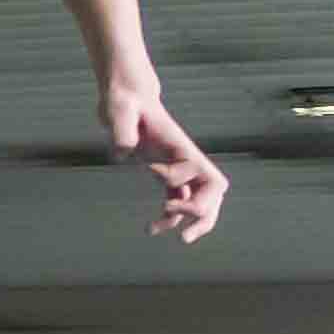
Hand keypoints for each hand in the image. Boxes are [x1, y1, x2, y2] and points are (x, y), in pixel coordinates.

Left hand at [113, 82, 227, 242]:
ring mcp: (177, 168)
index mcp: (181, 146)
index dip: (178, 178)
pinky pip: (178, 201)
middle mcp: (185, 159)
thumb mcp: (120, 108)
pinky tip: (151, 229)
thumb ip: (123, 128)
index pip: (199, 171)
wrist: (126, 98)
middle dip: (204, 214)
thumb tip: (125, 153)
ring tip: (170, 236)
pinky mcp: (165, 173)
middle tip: (184, 234)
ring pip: (200, 202)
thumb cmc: (125, 101)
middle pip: (213, 191)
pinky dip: (170, 218)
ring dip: (190, 222)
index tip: (151, 169)